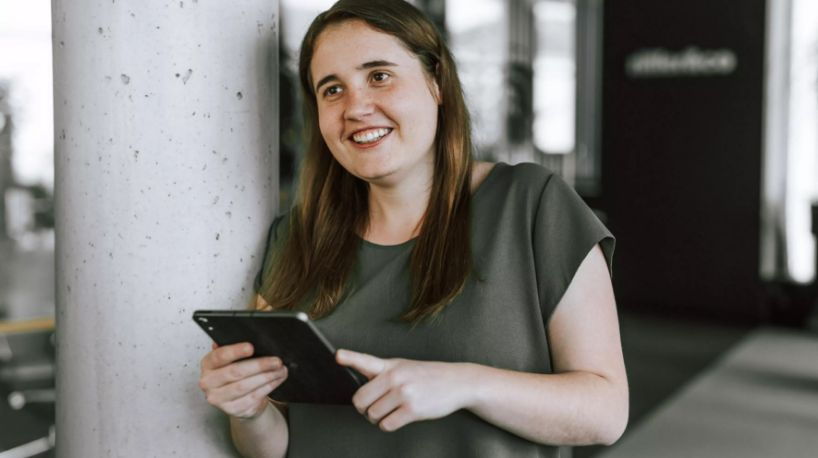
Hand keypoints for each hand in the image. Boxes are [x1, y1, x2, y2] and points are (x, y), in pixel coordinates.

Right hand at [199, 342, 287, 419]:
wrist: (236, 399)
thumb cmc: (234, 374)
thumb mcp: (232, 359)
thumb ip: (237, 350)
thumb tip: (253, 339)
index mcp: (208, 364)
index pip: (219, 356)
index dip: (236, 351)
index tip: (251, 347)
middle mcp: (208, 382)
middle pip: (235, 372)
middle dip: (259, 365)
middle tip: (276, 361)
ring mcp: (219, 398)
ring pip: (245, 386)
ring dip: (267, 377)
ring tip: (280, 370)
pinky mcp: (232, 409)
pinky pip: (253, 397)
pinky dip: (268, 387)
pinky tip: (276, 380)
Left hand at [335, 349, 472, 431]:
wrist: (457, 382)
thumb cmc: (427, 376)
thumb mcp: (404, 366)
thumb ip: (382, 373)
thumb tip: (362, 389)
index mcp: (390, 365)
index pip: (365, 360)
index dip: (350, 358)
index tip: (337, 356)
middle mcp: (395, 377)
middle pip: (360, 400)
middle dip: (364, 408)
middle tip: (373, 407)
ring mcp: (404, 393)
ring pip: (372, 414)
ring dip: (378, 418)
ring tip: (390, 411)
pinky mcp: (412, 409)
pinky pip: (386, 424)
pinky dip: (388, 425)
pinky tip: (398, 418)